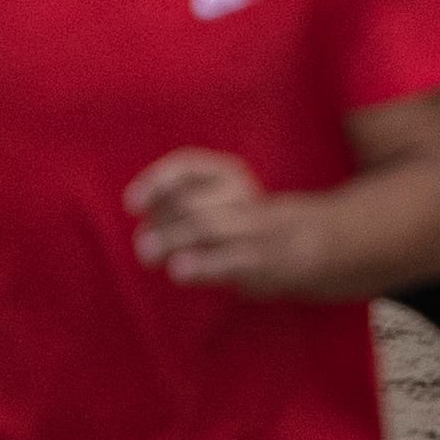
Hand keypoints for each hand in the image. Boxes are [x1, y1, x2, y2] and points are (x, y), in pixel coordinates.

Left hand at [127, 147, 317, 292]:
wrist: (307, 245)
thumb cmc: (241, 220)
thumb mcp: (217, 199)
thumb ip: (181, 199)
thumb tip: (140, 213)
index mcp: (228, 174)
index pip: (189, 167)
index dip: (157, 183)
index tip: (132, 204)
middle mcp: (241, 195)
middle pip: (193, 203)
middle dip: (163, 224)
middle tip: (142, 245)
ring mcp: (254, 227)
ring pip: (207, 227)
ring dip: (172, 240)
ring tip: (147, 256)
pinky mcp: (262, 260)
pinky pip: (229, 259)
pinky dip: (202, 264)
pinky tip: (178, 272)